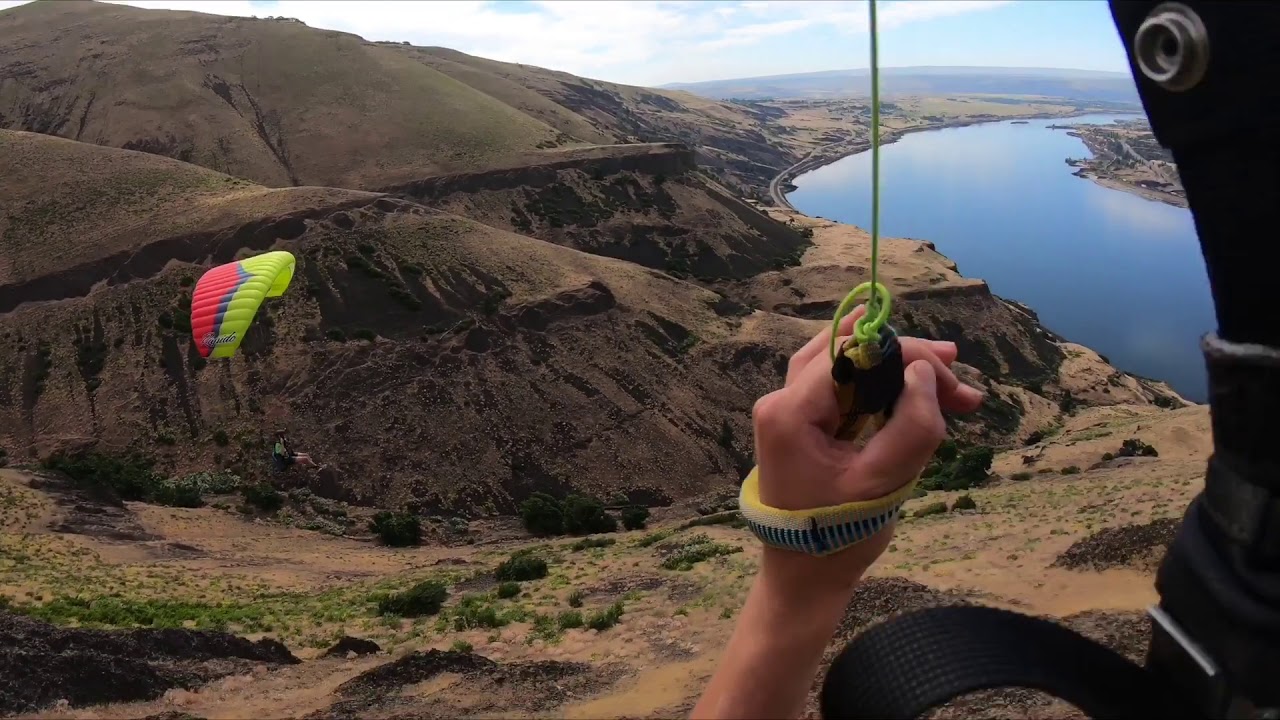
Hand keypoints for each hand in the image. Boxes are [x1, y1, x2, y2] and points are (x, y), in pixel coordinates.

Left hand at [751, 306, 984, 588]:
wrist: (802, 575)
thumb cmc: (839, 535)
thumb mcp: (884, 482)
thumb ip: (911, 425)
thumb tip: (924, 371)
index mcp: (790, 411)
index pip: (853, 355)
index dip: (907, 357)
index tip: (951, 382)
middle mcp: (781, 401)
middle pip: (849, 353)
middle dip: (908, 362)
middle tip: (959, 383)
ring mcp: (787, 410)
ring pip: (846, 365)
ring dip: (896, 368)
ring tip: (948, 377)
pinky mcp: (800, 422)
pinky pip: (841, 388)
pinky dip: (878, 386)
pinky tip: (911, 384)